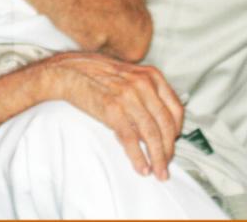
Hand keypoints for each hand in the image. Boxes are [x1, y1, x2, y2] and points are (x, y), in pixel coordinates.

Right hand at [39, 51, 182, 179]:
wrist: (68, 72)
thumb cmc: (97, 74)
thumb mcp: (128, 75)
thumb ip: (146, 92)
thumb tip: (157, 121)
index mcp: (151, 76)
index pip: (176, 109)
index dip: (178, 131)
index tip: (173, 144)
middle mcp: (144, 85)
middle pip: (166, 125)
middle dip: (169, 150)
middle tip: (166, 166)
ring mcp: (129, 97)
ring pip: (152, 135)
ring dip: (158, 158)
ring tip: (158, 173)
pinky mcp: (113, 110)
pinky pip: (131, 139)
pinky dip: (139, 157)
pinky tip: (142, 168)